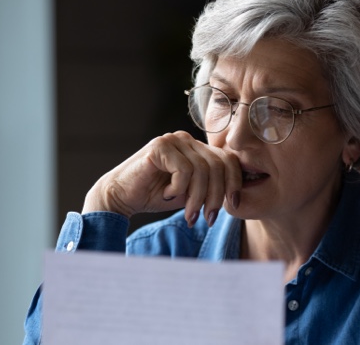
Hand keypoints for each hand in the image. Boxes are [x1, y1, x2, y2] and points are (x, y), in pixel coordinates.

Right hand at [81, 131, 241, 226]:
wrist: (121, 197)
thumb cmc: (155, 195)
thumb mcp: (192, 194)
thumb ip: (211, 189)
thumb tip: (238, 197)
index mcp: (197, 148)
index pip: (228, 160)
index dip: (234, 183)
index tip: (233, 206)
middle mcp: (187, 140)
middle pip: (218, 165)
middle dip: (216, 196)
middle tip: (207, 218)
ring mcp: (173, 140)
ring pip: (202, 170)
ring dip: (197, 198)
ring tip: (189, 214)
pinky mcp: (159, 146)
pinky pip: (183, 170)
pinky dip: (179, 188)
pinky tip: (167, 194)